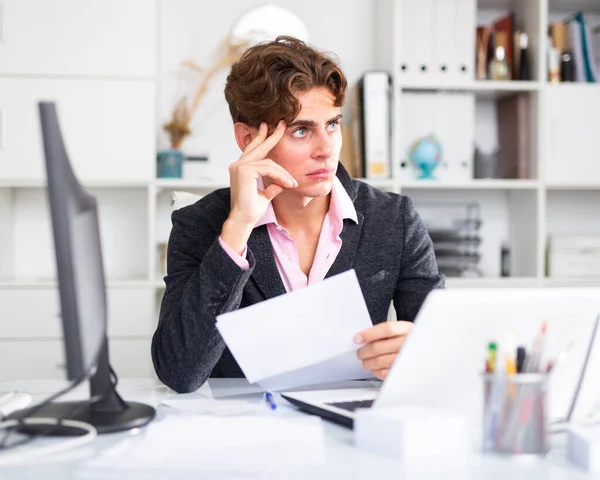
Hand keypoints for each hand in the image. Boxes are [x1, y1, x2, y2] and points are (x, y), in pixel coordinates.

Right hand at [222, 121, 297, 252]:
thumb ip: (272, 186)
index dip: (263, 138)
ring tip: (292, 183)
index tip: (271, 128)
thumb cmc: (251, 210)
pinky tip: (288, 184)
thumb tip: (281, 184)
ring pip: (269, 162)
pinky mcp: (244, 171)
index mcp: (241, 168)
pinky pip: (269, 169)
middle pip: (258, 146)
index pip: (254, 150)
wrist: (243, 221)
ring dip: (284, 173)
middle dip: (272, 135)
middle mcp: (237, 165)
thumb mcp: (265, 195)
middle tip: (282, 124)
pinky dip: (281, 176)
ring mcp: (239, 166)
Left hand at [354, 321, 412, 379]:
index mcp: (406, 329)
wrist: (426, 352)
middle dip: (364, 351)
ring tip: (365, 362)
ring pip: (380, 361)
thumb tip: (362, 338)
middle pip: (379, 346)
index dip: (369, 334)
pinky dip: (377, 372)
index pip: (386, 329)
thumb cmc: (407, 341)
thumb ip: (384, 333)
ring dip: (368, 363)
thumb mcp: (400, 331)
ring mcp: (407, 358)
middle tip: (360, 353)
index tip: (357, 338)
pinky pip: (386, 373)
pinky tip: (375, 369)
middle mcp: (408, 342)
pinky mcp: (405, 371)